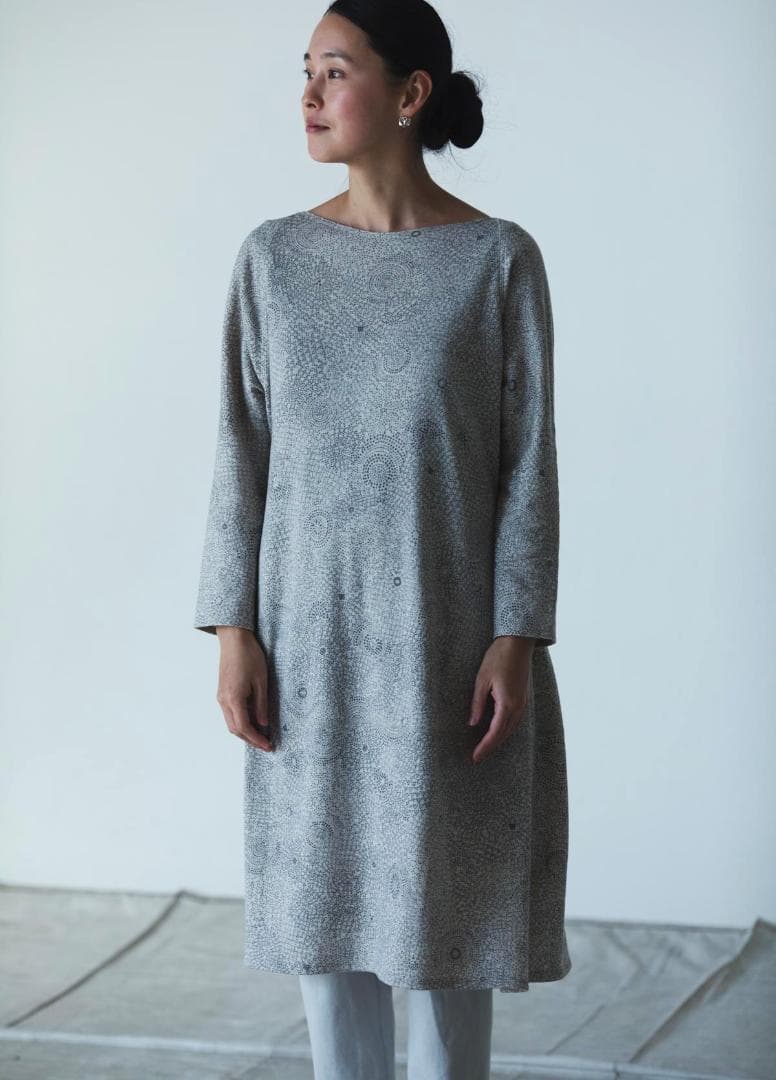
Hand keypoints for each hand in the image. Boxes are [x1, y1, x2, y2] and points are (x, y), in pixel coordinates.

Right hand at [215, 627, 272, 751]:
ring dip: (245, 731)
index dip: (256, 739)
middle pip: (235, 729)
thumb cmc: (249, 656)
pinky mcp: (222, 692)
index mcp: (233, 699)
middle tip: (266, 744)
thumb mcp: (261, 681)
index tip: (268, 745)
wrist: (234, 639)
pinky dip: (240, 721)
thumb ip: (261, 704)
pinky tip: (253, 720)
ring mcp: (220, 696)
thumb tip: (263, 724)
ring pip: (231, 722)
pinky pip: (230, 713)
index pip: (244, 728)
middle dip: (250, 739)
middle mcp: (223, 700)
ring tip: (261, 735)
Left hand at [468, 636, 533, 764]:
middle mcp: (518, 707)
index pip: (495, 733)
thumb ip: (477, 704)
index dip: (484, 747)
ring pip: (511, 728)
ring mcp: (523, 702)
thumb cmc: (498, 657)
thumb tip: (472, 723)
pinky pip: (515, 719)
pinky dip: (505, 728)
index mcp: (508, 704)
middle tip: (477, 757)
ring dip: (498, 739)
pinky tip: (497, 729)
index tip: (474, 757)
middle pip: (504, 734)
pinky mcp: (524, 697)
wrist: (518, 643)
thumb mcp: (482, 680)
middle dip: (491, 747)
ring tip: (485, 746)